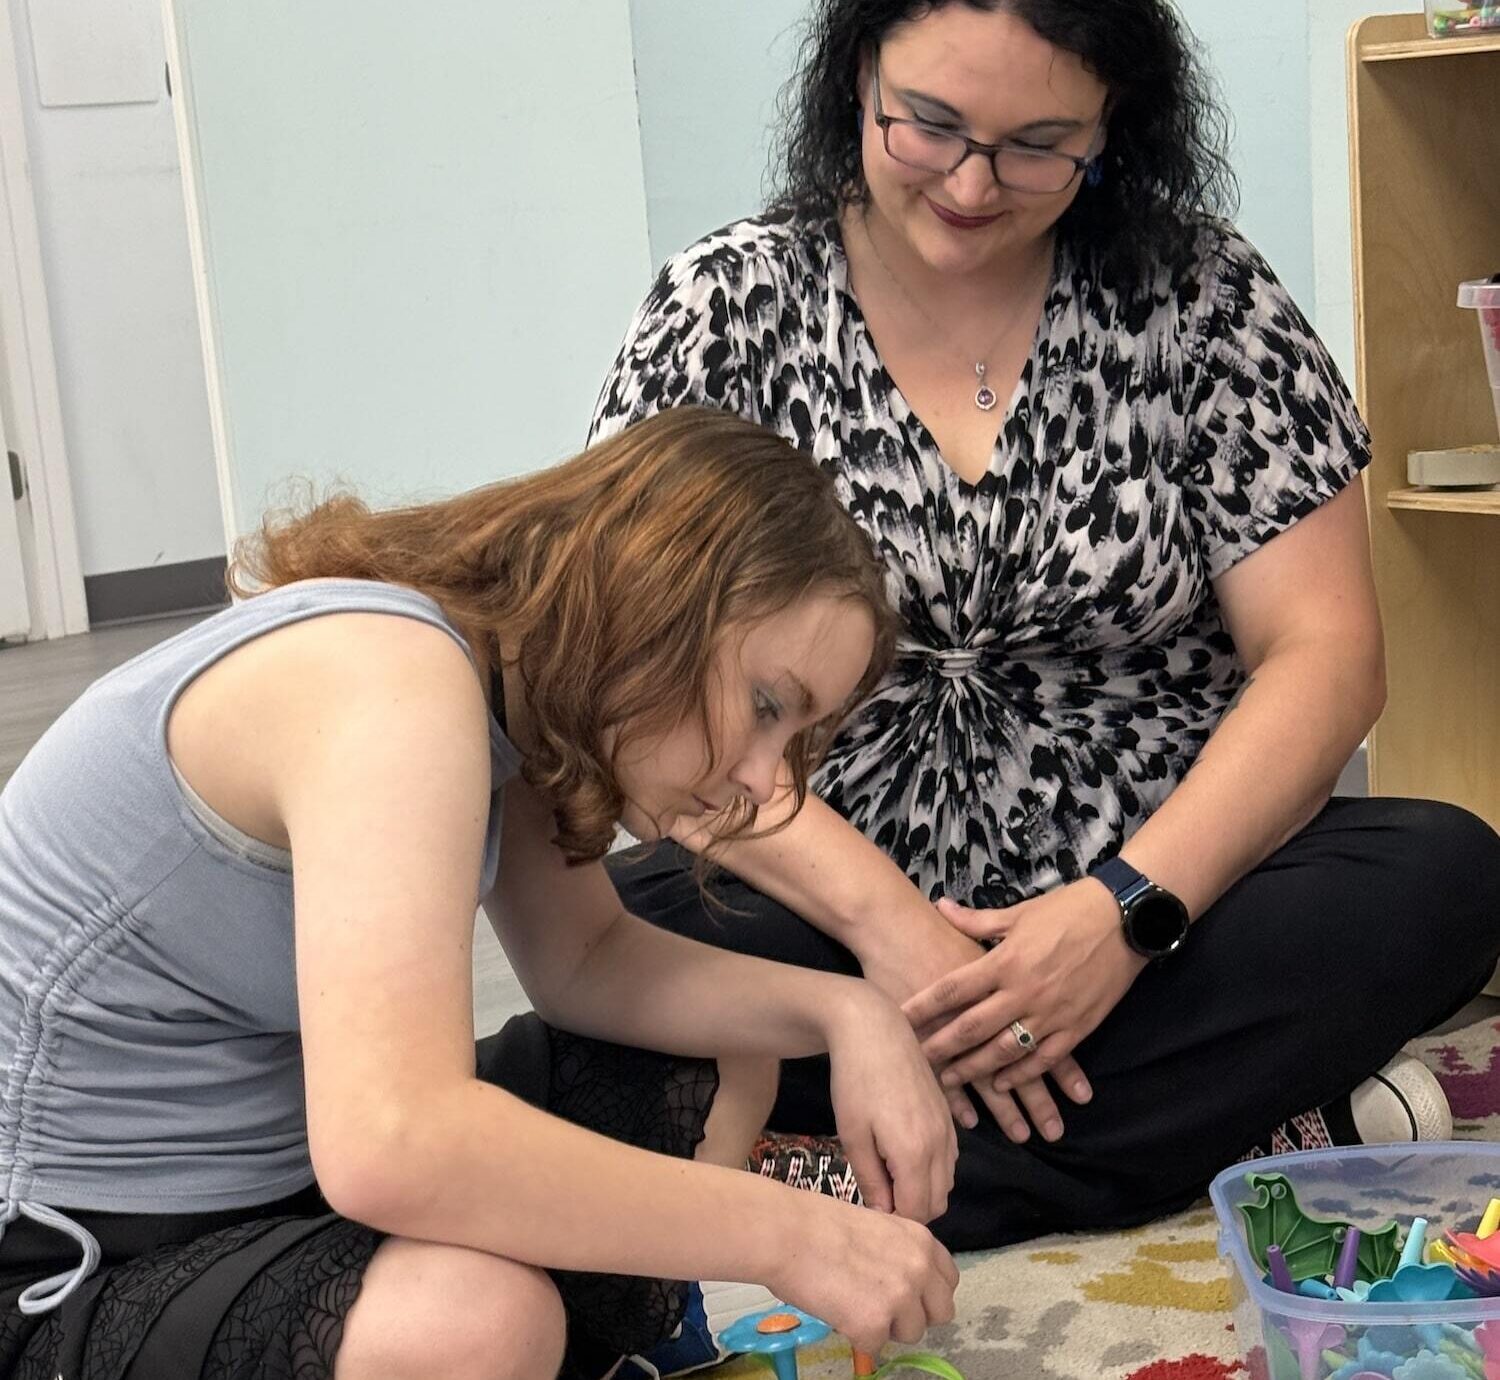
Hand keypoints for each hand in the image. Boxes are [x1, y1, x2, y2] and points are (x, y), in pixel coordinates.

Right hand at [769, 1190, 958, 1356]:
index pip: (948, 1280)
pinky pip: (875, 1346)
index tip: (909, 1295)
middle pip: (941, 1313)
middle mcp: (919, 1268)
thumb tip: (901, 1281)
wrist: (787, 1233)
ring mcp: (900, 1298)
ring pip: (911, 1334)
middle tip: (882, 1308)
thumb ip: (898, 1253)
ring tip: (852, 1303)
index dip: (928, 1292)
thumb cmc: (818, 1224)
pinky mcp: (875, 1325)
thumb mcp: (876, 1227)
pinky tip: (837, 1310)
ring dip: (885, 1327)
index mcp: (921, 1240)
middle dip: (915, 1315)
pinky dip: (855, 1335)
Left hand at [825, 987, 957, 1223]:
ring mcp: (949, 1129)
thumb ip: (871, 1180)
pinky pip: (949, 1160)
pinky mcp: (949, 1115)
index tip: (869, 1204)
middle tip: (877, 1192)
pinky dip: (931, 1170)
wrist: (874, 1029)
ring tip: (886, 1172)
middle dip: (909, 1209)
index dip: (892, 1218)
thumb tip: (883, 1214)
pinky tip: (902, 1153)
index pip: (916, 1213)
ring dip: (921, 1190)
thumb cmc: (855, 1081)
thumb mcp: (853, 1135)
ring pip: (946, 1183)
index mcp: (916, 1153)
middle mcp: (941, 1146)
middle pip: (936, 1203)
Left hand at [859, 904, 1092, 1141]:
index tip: (899, 1019)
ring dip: (974, 1069)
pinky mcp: (1077, 1028)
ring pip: (1004, 1051)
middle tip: (916, 1061)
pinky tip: (1000, 1085)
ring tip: (950, 1080)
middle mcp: (1023, 991)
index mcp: (1005, 961)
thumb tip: (941, 906)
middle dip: (941, 1047)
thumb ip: (976, 920)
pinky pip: (1043, 1059)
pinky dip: (1020, 1075)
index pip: (954, 989)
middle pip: (972, 1028)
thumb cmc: (1068, 910)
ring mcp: (1051, 1014)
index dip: (924, 1006)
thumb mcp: (1019, 912)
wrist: (1126, 919)